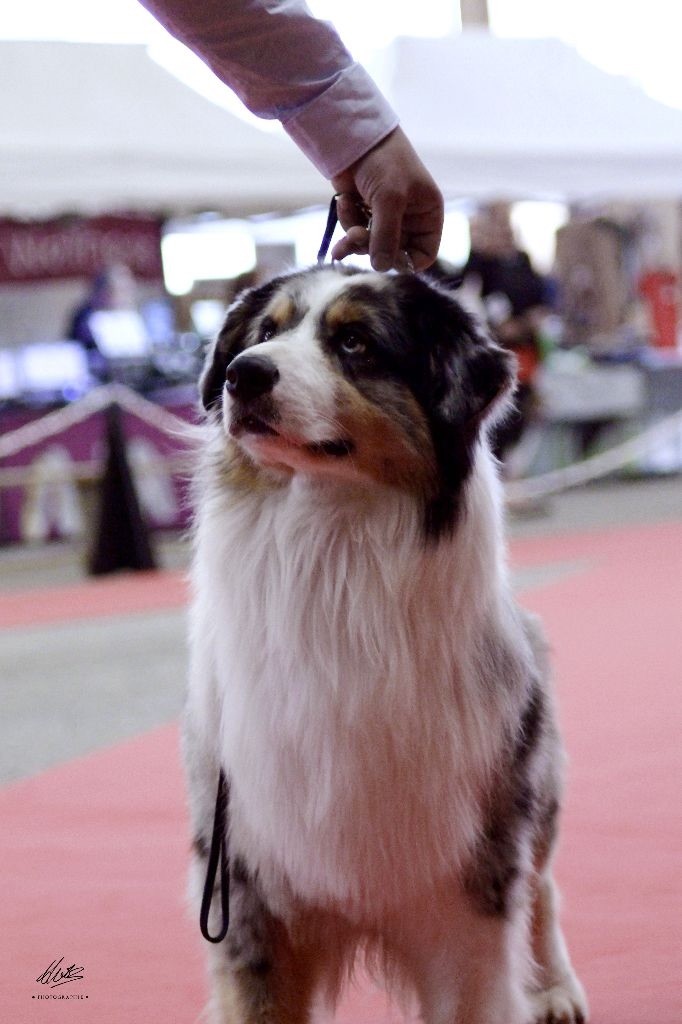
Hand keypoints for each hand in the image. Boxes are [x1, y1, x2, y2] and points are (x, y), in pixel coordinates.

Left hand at [330, 127, 443, 271]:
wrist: (354, 134)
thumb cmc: (383, 160)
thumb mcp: (389, 199)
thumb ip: (386, 237)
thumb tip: (381, 267)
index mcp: (428, 214)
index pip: (423, 255)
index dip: (405, 262)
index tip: (385, 259)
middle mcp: (410, 219)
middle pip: (393, 254)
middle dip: (371, 247)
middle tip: (355, 236)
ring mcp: (387, 217)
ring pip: (371, 246)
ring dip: (355, 237)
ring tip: (346, 215)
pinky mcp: (365, 213)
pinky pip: (356, 233)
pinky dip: (347, 222)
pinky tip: (343, 201)